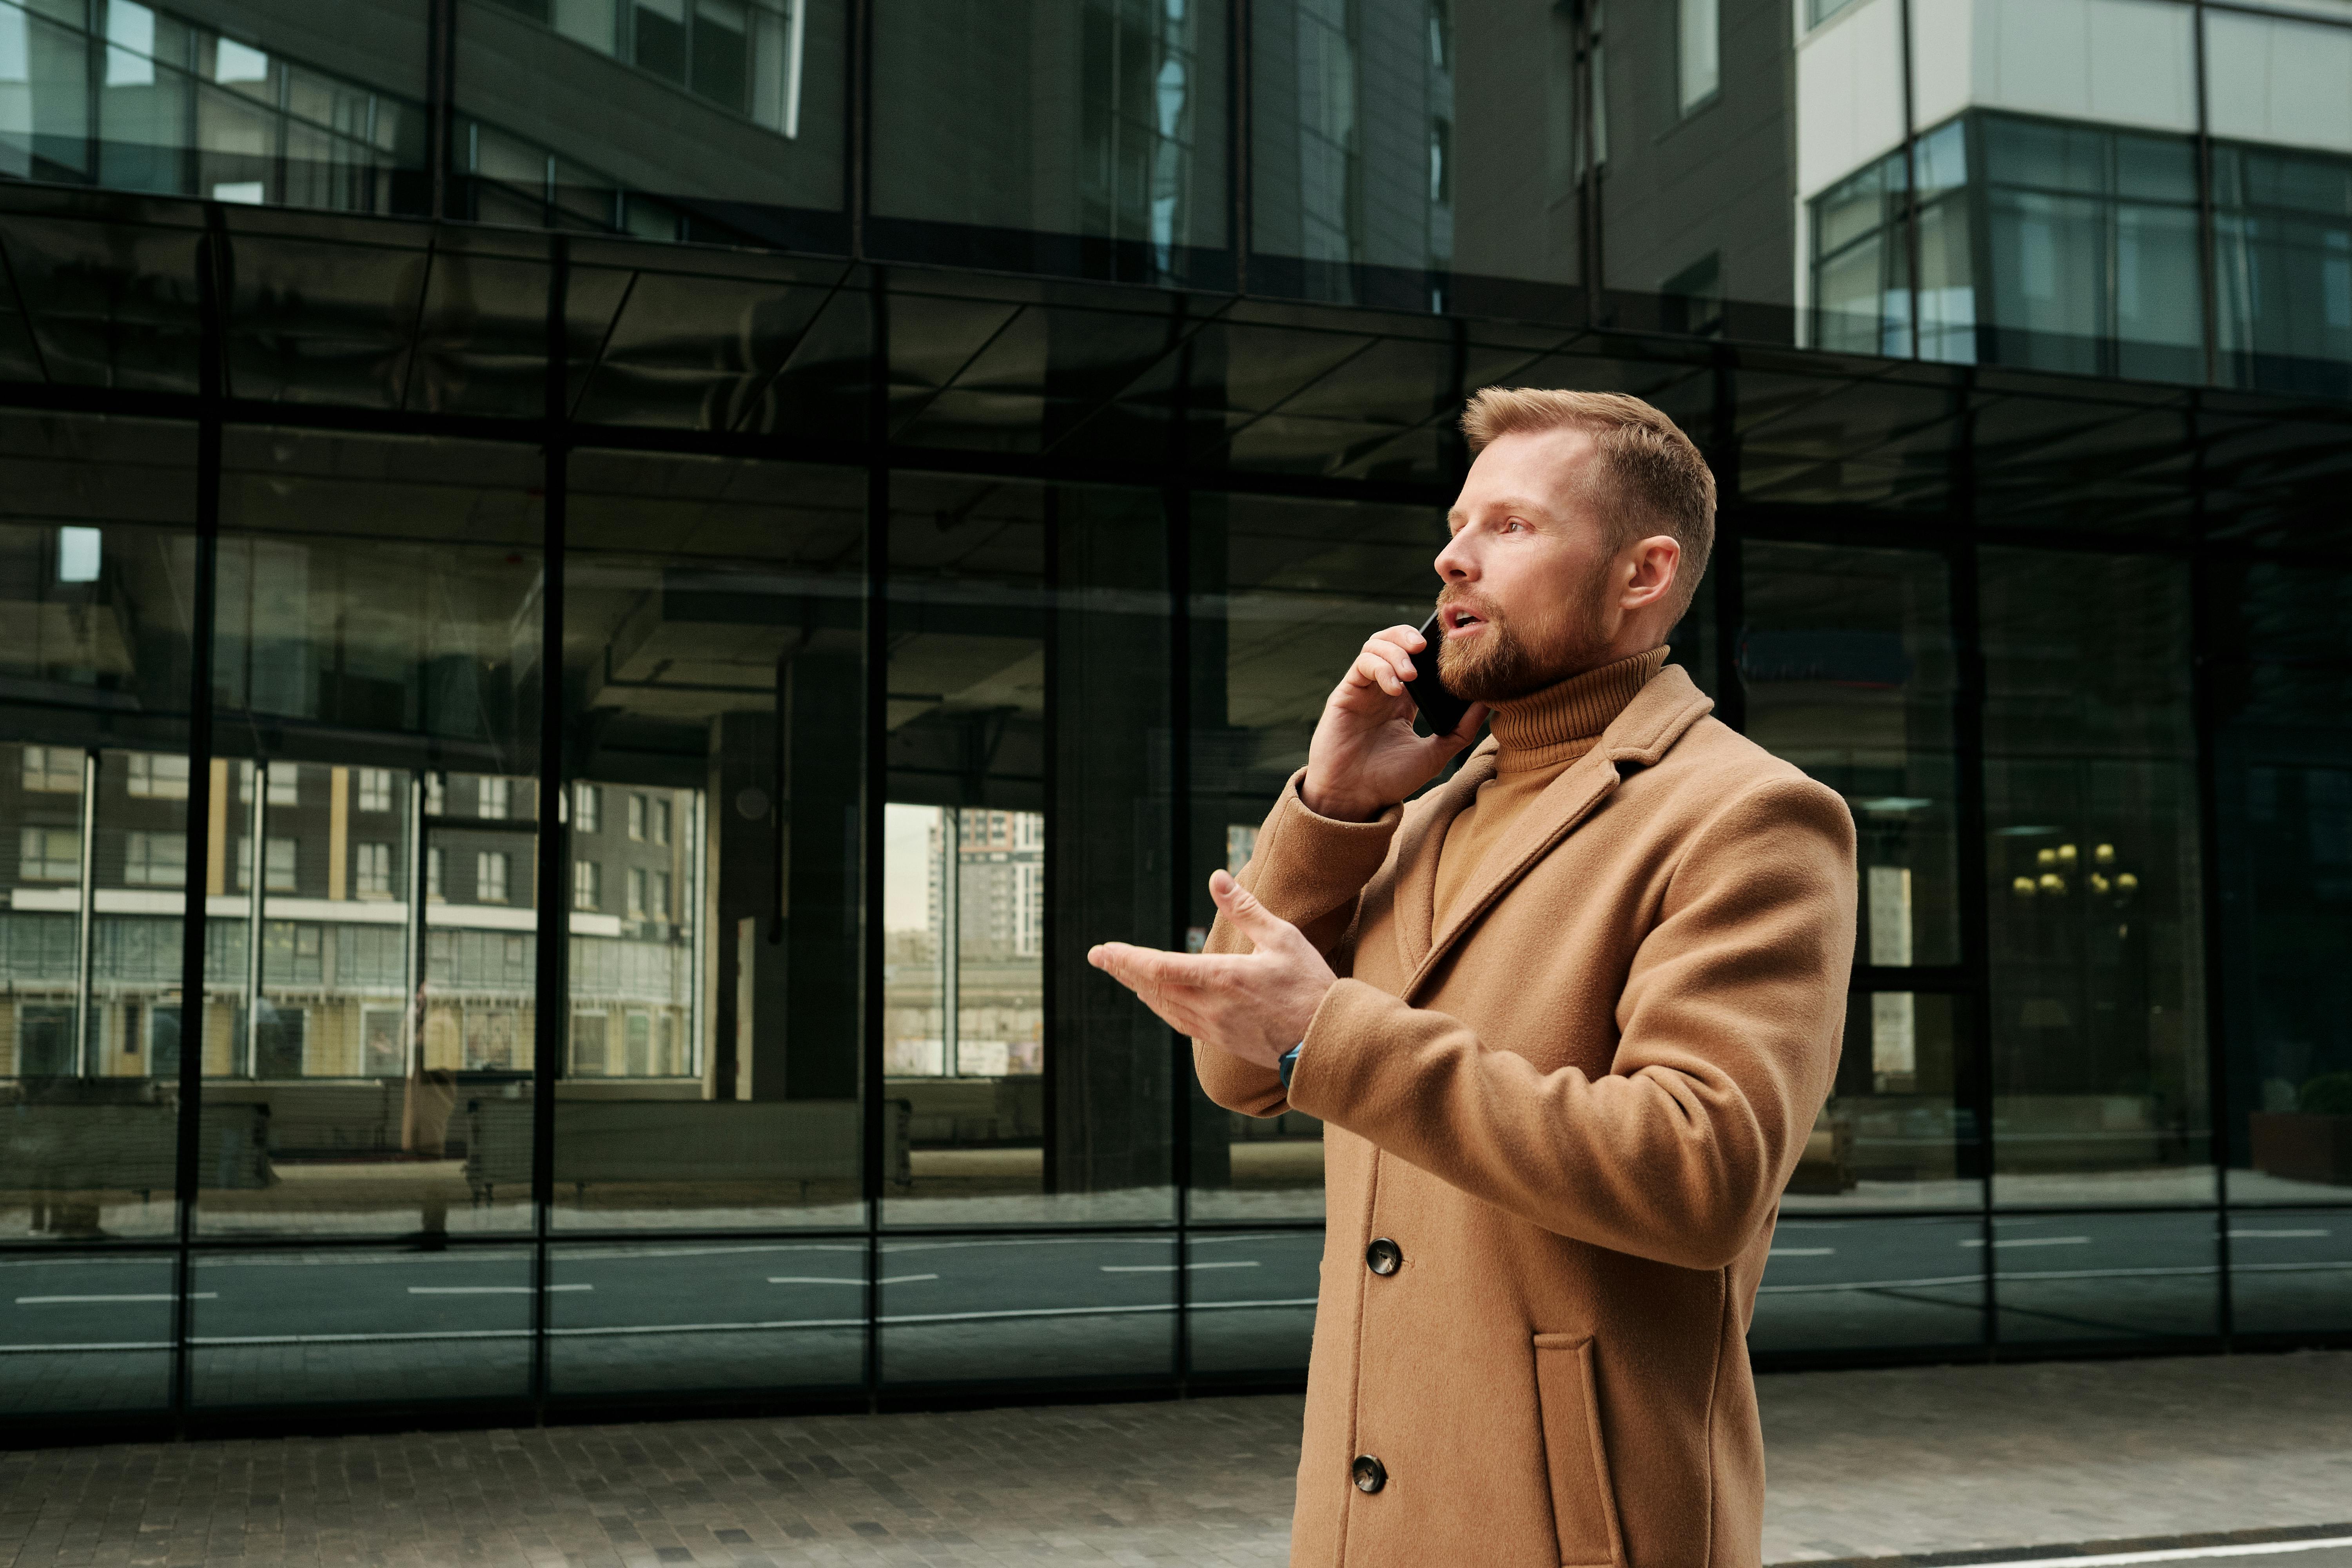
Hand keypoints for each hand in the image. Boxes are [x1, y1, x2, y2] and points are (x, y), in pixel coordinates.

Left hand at [1087, 870, 1335, 1072]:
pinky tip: (1155, 998)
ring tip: (1121, 973)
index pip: (1159, 968)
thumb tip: (1216, 878)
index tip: (1102, 950)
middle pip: (1152, 987)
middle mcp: (1211, 1006)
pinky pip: (1179, 1021)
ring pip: (1163, 1006)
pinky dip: (1160, 1005)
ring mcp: (1214, 1027)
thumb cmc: (1310, 985)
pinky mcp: (1221, 1040)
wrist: (1327, 1040)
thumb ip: (1245, 909)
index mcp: (1223, 977)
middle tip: (1098, 957)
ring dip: (1138, 987)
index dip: (1126, 959)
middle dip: (1122, 970)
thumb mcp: (1282, 938)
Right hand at [1302, 625, 1487, 820]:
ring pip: (1376, 645)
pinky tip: (1395, 689)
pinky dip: (1381, 668)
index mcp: (1405, 700)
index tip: (1449, 650)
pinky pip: (1363, 664)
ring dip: (1396, 651)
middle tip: (1426, 647)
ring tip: (1411, 674)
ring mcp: (1364, 689)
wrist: (1353, 798)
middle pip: (1394, 641)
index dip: (1431, 647)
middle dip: (1410, 636)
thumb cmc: (1389, 780)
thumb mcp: (1435, 755)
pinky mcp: (1346, 692)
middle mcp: (1383, 689)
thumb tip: (1489, 703)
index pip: (1418, 658)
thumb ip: (1461, 730)